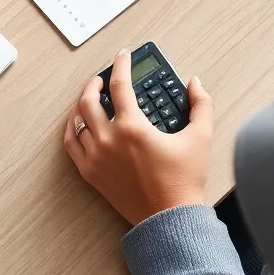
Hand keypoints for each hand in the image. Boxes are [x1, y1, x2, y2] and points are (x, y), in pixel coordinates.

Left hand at [64, 49, 213, 226]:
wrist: (169, 219)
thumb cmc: (184, 180)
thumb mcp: (201, 137)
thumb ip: (201, 104)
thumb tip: (195, 82)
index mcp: (132, 127)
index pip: (119, 84)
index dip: (121, 64)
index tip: (123, 55)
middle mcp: (109, 140)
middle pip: (89, 100)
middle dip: (94, 83)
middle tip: (103, 77)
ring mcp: (96, 158)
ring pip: (77, 121)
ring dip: (81, 104)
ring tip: (89, 97)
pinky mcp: (91, 174)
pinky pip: (72, 144)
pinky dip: (72, 129)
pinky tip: (78, 123)